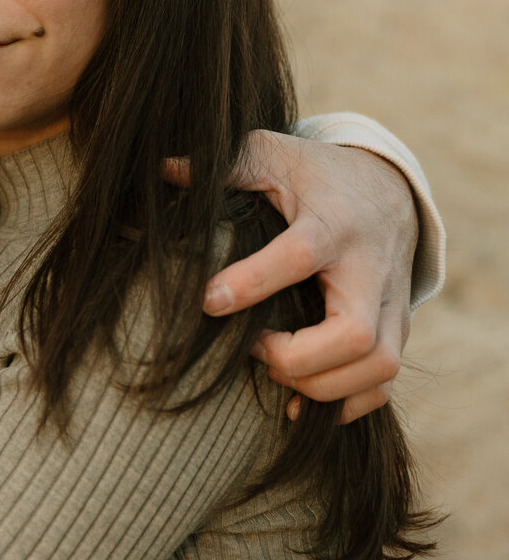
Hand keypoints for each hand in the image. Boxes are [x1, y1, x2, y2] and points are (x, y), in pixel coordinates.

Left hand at [188, 132, 416, 423]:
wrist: (387, 189)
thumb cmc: (315, 175)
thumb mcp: (272, 154)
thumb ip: (224, 164)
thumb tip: (161, 168)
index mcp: (333, 221)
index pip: (300, 256)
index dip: (252, 283)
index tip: (207, 300)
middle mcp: (370, 268)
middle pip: (354, 333)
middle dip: (296, 357)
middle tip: (252, 347)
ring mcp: (391, 304)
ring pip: (377, 367)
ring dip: (319, 386)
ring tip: (272, 368)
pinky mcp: (399, 330)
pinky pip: (384, 386)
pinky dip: (346, 405)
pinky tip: (299, 400)